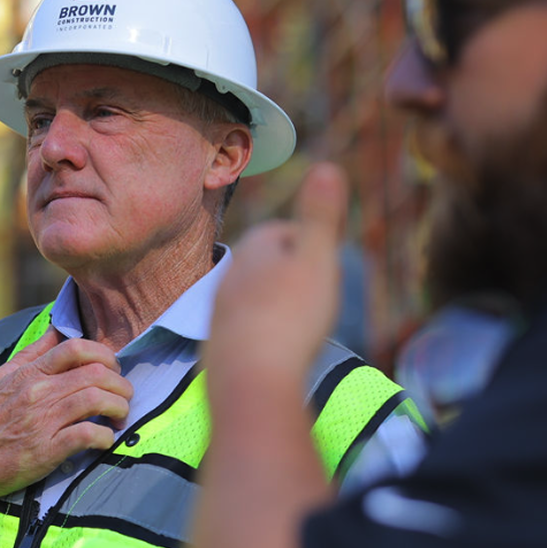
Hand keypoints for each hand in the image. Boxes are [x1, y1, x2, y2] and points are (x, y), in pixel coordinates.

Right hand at [0, 326, 132, 547]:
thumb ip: (30, 354)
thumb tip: (56, 329)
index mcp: (28, 374)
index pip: (75, 348)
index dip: (104, 355)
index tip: (111, 369)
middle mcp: (37, 392)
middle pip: (95, 373)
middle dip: (120, 383)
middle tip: (124, 395)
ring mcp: (43, 421)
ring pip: (97, 400)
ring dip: (119, 408)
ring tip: (119, 417)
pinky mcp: (47, 450)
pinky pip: (88, 435)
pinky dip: (105, 437)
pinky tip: (105, 440)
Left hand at [208, 163, 348, 384]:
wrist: (251, 380)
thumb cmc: (291, 317)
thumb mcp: (316, 259)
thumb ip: (321, 216)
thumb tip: (327, 166)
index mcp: (253, 248)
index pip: (287, 234)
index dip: (312, 247)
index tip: (329, 264)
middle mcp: (228, 276)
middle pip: (269, 268)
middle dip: (294, 277)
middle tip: (320, 297)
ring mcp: (219, 313)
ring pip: (256, 301)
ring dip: (278, 309)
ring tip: (302, 328)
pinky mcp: (217, 347)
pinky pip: (249, 334)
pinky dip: (266, 339)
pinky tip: (280, 355)